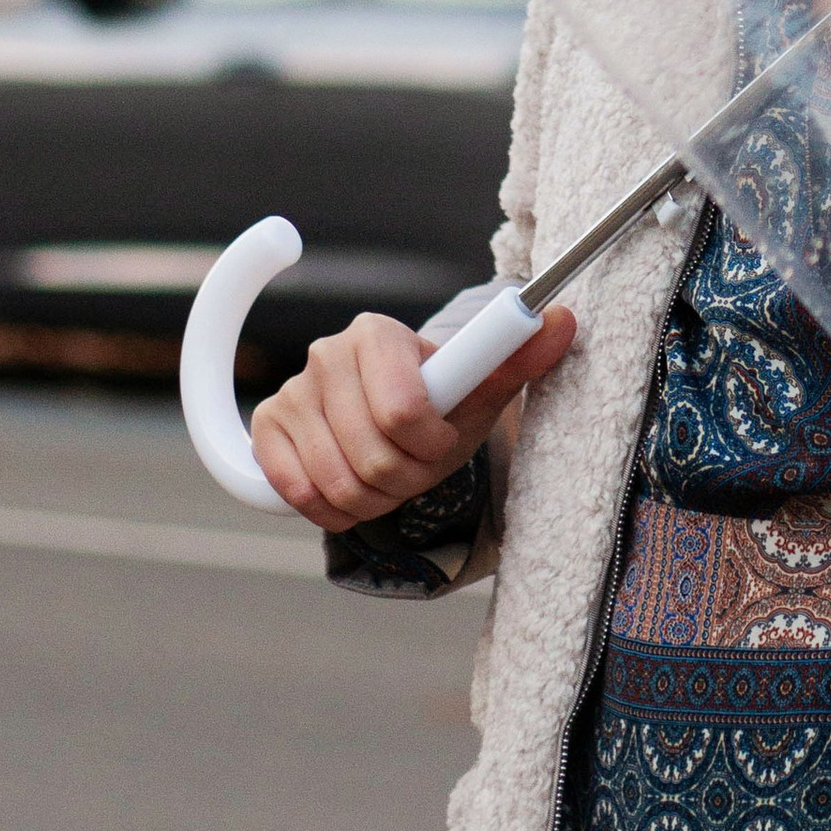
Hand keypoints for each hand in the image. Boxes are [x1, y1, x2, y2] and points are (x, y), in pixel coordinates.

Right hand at [251, 302, 575, 529]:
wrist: (391, 420)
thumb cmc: (440, 403)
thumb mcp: (479, 387)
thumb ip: (520, 356)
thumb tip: (564, 319)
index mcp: (378, 333)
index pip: (403, 412)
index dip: (431, 444)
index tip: (443, 441)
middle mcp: (328, 354)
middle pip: (373, 458)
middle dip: (407, 480)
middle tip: (418, 469)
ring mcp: (291, 392)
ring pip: (337, 484)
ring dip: (374, 500)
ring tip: (390, 478)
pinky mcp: (266, 429)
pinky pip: (299, 495)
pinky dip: (333, 510)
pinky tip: (352, 488)